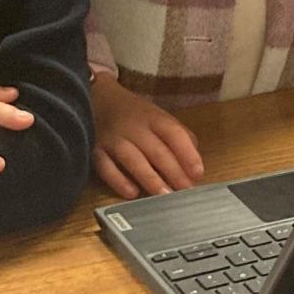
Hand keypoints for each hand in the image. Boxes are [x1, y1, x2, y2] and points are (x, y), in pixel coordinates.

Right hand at [91, 75, 203, 197]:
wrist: (95, 98)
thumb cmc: (134, 114)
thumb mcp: (158, 117)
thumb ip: (179, 137)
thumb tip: (195, 163)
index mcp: (154, 118)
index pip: (174, 133)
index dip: (187, 153)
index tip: (198, 173)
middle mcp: (134, 127)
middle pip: (156, 150)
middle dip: (173, 171)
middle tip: (185, 191)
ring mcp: (113, 138)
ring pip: (132, 159)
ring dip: (150, 178)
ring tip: (164, 195)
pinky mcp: (95, 150)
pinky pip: (105, 167)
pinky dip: (118, 180)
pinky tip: (131, 193)